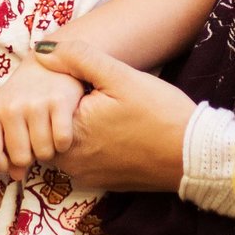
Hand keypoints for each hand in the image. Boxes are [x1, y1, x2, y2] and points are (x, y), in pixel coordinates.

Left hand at [0, 54, 85, 171]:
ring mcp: (35, 104)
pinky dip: (65, 142)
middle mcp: (12, 108)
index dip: (2, 165)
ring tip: (51, 133)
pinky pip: (62, 141)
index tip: (13, 164)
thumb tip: (15, 176)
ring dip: (51, 150)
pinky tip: (64, 128)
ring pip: (44, 153)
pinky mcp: (60, 102)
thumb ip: (7, 145)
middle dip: (32, 157)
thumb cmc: (28, 94)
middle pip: (21, 158)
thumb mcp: (10, 113)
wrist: (51, 59)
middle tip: (37, 142)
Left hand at [37, 41, 198, 191]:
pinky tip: (115, 132)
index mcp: (70, 134)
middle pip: (50, 127)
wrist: (193, 155)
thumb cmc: (160, 113)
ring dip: (77, 127)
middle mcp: (70, 162)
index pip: (43, 107)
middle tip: (98, 96)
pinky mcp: (100, 183)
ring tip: (107, 113)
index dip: (62, 90)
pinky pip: (82, 160)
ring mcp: (85, 176)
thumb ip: (78, 59)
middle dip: (65, 110)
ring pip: (64, 144)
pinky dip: (90, 145)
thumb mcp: (121, 76)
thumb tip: (41, 51)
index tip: (88, 84)